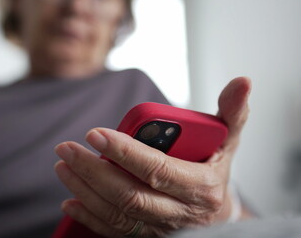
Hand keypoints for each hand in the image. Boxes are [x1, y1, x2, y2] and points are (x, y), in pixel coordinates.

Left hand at [54, 77, 250, 236]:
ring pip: (118, 213)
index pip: (157, 169)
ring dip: (85, 190)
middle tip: (67, 149)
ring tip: (63, 166)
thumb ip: (232, 112)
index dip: (125, 152)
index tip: (95, 134)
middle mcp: (180, 213)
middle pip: (130, 195)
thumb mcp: (228, 140)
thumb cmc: (215, 169)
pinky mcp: (146, 236)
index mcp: (201, 186)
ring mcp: (161, 228)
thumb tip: (241, 82)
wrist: (217, 212)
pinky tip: (70, 201)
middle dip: (94, 171)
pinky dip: (89, 217)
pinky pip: (114, 231)